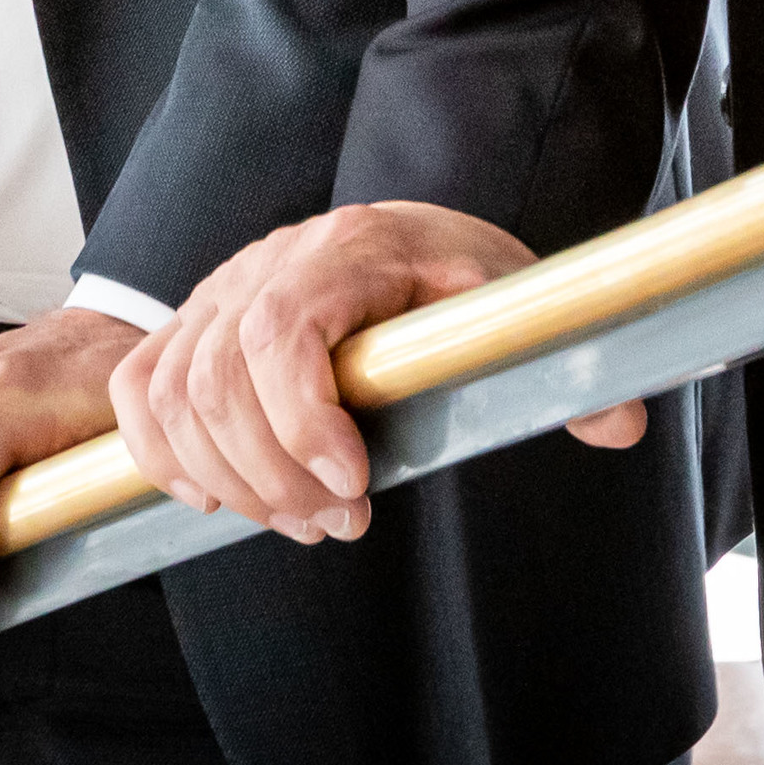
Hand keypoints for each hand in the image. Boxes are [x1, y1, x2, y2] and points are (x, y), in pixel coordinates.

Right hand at [109, 202, 641, 541]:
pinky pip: (142, 392)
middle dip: (274, 476)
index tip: (355, 488)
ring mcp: (219, 290)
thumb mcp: (518, 306)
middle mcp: (269, 257)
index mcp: (351, 244)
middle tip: (344, 523)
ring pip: (175, 395)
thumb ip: (563, 368)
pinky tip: (222, 500)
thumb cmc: (462, 278)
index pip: (281, 326)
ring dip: (231, 482)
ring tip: (305, 522)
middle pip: (219, 377)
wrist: (415, 241)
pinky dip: (165, 457)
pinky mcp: (191, 326)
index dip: (301, 416)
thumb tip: (621, 424)